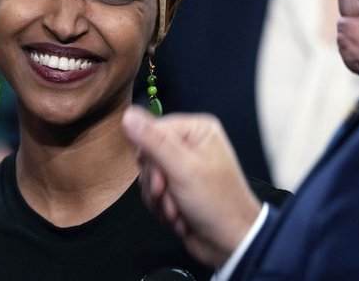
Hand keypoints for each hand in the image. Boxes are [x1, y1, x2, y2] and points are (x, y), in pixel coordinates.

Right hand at [122, 107, 261, 267]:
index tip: (161, 179)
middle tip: (171, 196)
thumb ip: (153, 142)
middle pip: (148, 155)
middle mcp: (190, 146)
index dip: (151, 157)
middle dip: (157, 183)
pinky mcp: (176, 189)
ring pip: (148, 178)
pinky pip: (153, 193)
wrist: (230, 243)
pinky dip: (162, 208)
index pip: (153, 130)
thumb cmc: (219, 205)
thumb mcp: (183, 169)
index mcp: (197, 130)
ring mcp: (182, 169)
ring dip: (160, 200)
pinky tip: (179, 217)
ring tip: (178, 211)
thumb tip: (128, 116)